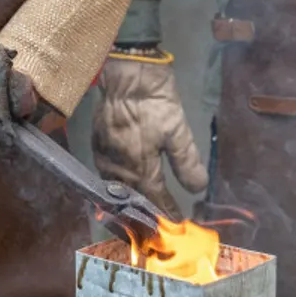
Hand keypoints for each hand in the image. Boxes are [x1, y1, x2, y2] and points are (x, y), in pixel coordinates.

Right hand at [90, 50, 207, 218]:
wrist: (127, 75)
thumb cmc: (155, 102)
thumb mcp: (178, 131)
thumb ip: (187, 163)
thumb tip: (198, 188)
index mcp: (140, 168)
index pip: (156, 199)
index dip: (166, 211)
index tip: (176, 222)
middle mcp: (119, 168)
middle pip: (132, 199)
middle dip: (145, 212)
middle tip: (155, 222)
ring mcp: (105, 157)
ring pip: (115, 189)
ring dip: (127, 201)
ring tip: (137, 210)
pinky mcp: (97, 144)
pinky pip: (104, 173)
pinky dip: (113, 184)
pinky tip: (120, 184)